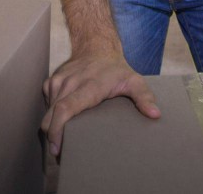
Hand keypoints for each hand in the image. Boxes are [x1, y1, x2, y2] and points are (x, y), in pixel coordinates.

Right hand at [41, 52, 159, 155]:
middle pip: (51, 116)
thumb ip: (144, 97)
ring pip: (47, 112)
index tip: (57, 148)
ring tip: (62, 141)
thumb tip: (155, 114)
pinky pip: (48, 105)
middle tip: (61, 155)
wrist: (96, 46)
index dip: (57, 130)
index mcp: (88, 86)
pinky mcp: (51, 82)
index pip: (65, 109)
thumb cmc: (115, 68)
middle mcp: (69, 83)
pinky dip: (52, 115)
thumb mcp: (134, 80)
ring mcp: (58, 82)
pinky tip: (64, 119)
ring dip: (52, 128)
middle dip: (52, 138)